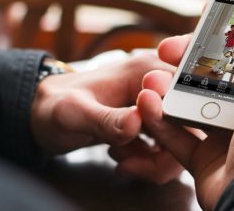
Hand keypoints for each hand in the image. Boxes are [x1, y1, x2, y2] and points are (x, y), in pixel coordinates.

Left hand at [30, 54, 173, 153]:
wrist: (43, 115)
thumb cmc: (55, 105)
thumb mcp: (74, 113)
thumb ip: (105, 119)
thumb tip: (137, 122)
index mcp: (144, 70)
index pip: (185, 93)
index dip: (179, 122)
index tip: (150, 142)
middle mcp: (156, 85)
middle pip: (190, 124)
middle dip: (166, 154)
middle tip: (130, 163)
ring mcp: (156, 106)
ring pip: (181, 143)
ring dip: (156, 163)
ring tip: (122, 161)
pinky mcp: (151, 125)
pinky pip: (167, 151)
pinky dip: (148, 163)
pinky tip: (122, 159)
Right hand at [118, 23, 233, 208]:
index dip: (227, 34)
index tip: (206, 17)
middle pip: (213, 75)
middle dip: (186, 58)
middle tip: (168, 48)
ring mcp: (229, 136)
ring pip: (190, 103)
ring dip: (166, 87)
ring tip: (152, 78)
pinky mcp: (205, 159)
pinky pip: (176, 135)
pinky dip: (159, 119)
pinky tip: (148, 103)